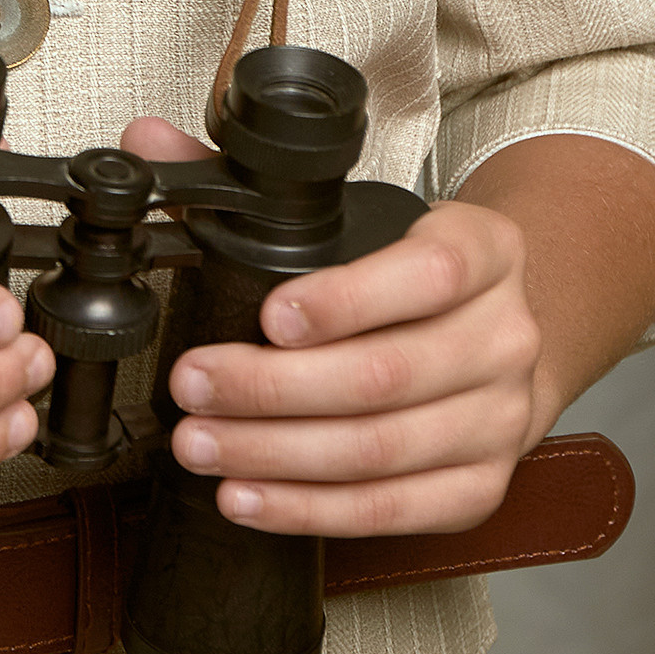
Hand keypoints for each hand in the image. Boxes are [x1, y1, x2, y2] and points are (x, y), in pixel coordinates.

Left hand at [120, 116, 547, 536]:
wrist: (507, 338)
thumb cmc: (413, 274)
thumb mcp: (363, 214)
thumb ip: (254, 183)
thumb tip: (147, 141)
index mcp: (485, 251)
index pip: (428, 275)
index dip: (345, 301)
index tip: (267, 316)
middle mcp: (504, 338)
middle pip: (386, 375)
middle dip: (273, 388)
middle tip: (192, 384)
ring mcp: (499, 421)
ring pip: (380, 451)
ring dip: (276, 455)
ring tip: (199, 443)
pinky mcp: (480, 489)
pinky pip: (389, 512)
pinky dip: (309, 509)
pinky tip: (247, 495)